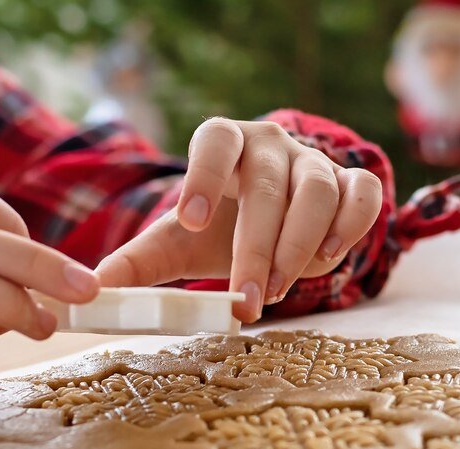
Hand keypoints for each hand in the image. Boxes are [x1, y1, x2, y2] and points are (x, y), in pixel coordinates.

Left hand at [96, 118, 383, 321]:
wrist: (271, 219)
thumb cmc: (220, 225)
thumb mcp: (178, 241)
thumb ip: (140, 263)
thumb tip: (96, 291)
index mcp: (225, 143)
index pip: (216, 138)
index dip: (204, 176)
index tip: (189, 222)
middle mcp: (272, 145)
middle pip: (269, 186)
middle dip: (258, 247)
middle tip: (246, 299)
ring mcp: (315, 161)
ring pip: (318, 190)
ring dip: (299, 245)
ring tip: (276, 289)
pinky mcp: (351, 183)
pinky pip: (363, 194)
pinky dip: (351, 225)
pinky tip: (328, 257)